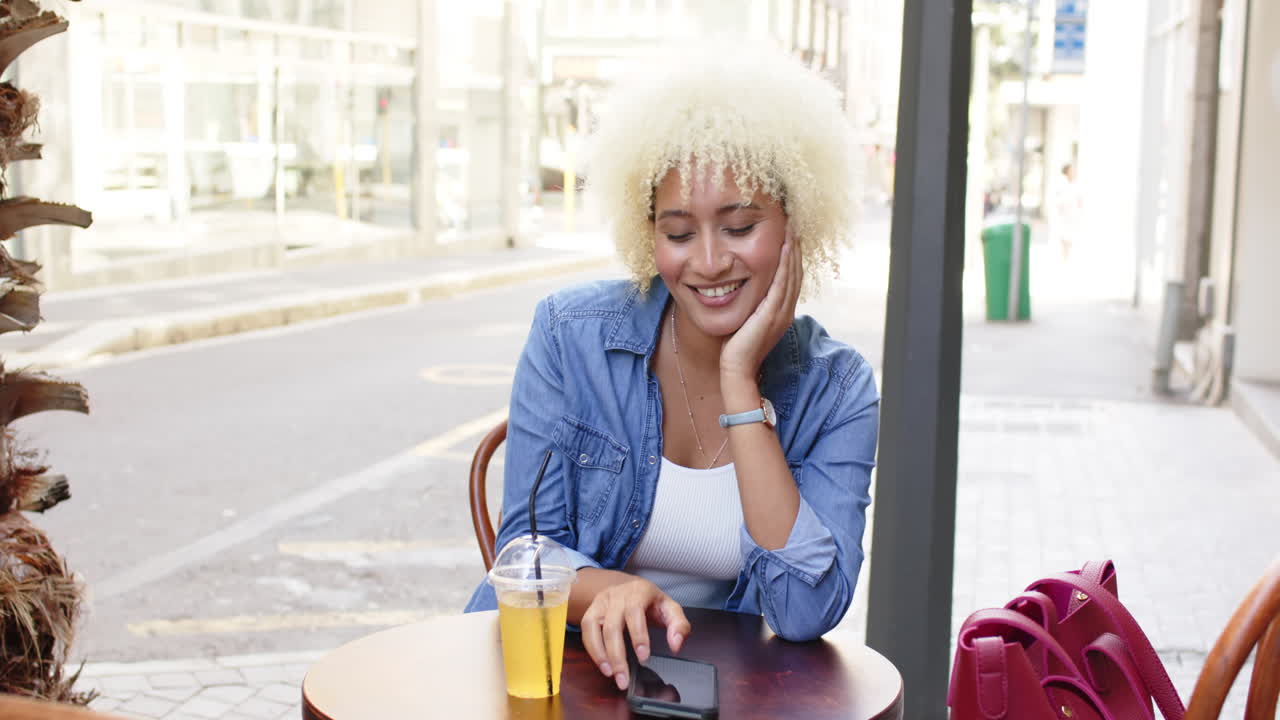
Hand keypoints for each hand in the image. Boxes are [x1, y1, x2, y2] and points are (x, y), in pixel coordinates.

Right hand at [580, 577, 691, 690]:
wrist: (630, 588)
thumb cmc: (651, 602)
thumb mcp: (670, 608)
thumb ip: (679, 626)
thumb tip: (676, 645)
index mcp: (639, 591)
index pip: (635, 612)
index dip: (638, 635)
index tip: (643, 657)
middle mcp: (616, 595)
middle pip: (612, 625)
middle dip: (617, 655)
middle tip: (624, 679)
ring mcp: (601, 602)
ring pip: (594, 628)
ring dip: (601, 654)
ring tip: (611, 674)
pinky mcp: (591, 611)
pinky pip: (586, 631)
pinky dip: (592, 650)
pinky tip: (603, 665)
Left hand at [719, 227, 801, 383]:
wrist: (736, 369)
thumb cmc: (737, 348)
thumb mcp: (748, 322)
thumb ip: (753, 307)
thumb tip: (746, 292)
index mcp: (782, 313)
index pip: (792, 280)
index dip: (792, 258)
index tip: (789, 238)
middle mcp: (786, 311)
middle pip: (796, 273)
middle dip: (795, 249)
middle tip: (794, 226)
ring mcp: (781, 312)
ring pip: (792, 274)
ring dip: (792, 251)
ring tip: (791, 229)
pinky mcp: (772, 313)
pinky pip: (782, 282)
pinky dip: (785, 263)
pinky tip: (784, 247)